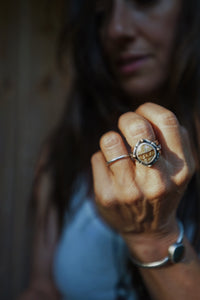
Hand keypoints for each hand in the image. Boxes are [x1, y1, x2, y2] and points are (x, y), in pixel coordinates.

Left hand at [91, 103, 194, 255]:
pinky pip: (97, 158)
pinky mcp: (107, 197)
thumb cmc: (161, 189)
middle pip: (136, 127)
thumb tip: (146, 112)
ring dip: (112, 140)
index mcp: (180, 168)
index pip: (166, 121)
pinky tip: (111, 173)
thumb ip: (170, 139)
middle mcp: (158, 180)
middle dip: (127, 119)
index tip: (142, 114)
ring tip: (117, 152)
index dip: (149, 109)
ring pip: (110, 139)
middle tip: (126, 127)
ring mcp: (130, 190)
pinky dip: (102, 159)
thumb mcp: (178, 168)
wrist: (148, 231)